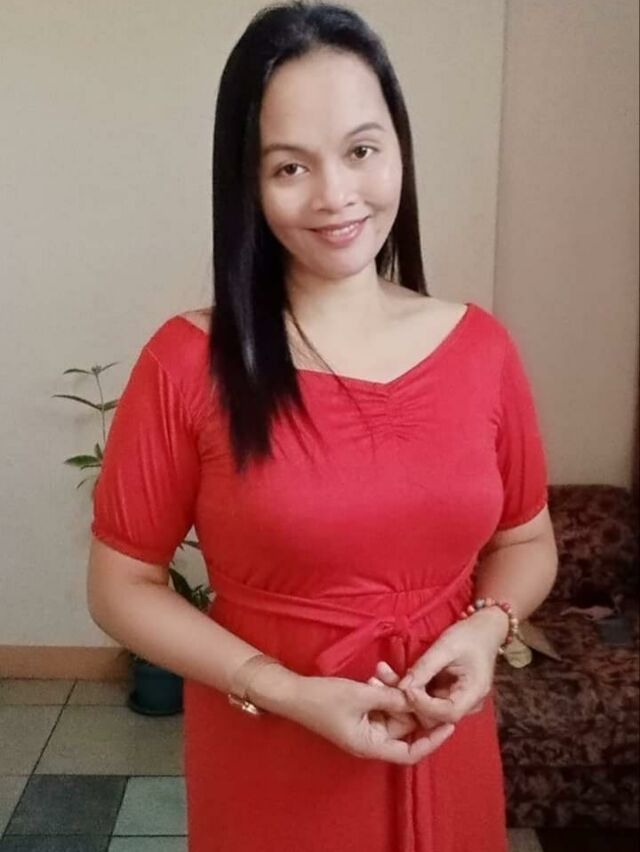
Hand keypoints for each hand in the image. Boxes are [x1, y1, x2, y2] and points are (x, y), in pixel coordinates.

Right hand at [282, 674, 454, 764]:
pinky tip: (378, 673)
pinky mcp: (358, 713)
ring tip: (385, 672)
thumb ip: (391, 698)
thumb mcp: (361, 695)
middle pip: (402, 728)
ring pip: (391, 713)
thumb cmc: (324, 699)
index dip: (431, 740)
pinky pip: (379, 705)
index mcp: (371, 745)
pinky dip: (382, 691)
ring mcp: (364, 726)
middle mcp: (370, 740)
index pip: (409, 753)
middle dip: (409, 704)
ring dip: (393, 693)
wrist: (293, 693)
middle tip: (415, 682)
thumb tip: (417, 699)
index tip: (449, 724)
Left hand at [392, 608, 507, 728]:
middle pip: (434, 716)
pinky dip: (411, 690)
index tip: (404, 689)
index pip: (447, 713)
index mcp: (474, 693)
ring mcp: (457, 701)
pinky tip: (392, 677)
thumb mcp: (446, 647)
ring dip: (405, 695)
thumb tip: (402, 687)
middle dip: (408, 701)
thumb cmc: (469, 635)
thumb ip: (425, 668)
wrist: (483, 630)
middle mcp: (467, 704)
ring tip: (380, 677)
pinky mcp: (447, 696)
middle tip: (382, 682)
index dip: (423, 705)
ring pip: (427, 709)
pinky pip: (427, 699)